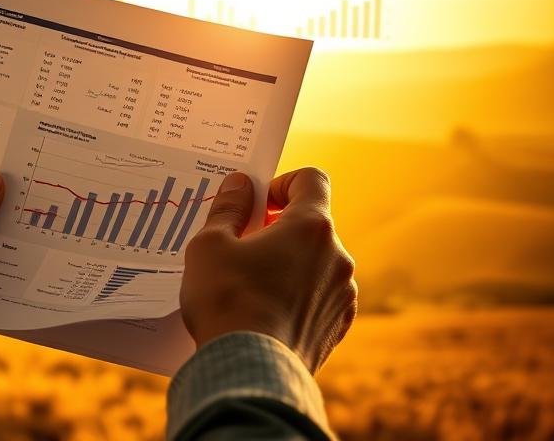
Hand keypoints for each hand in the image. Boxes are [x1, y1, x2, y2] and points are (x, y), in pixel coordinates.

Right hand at [180, 168, 355, 372]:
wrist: (249, 373)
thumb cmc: (227, 302)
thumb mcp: (211, 245)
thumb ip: (228, 207)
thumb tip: (240, 185)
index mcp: (311, 227)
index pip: (311, 179)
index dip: (282, 182)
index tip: (257, 202)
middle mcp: (337, 256)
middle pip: (312, 223)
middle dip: (278, 227)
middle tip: (242, 244)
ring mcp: (342, 294)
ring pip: (316, 261)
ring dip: (289, 262)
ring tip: (250, 283)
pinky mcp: (338, 326)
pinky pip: (319, 295)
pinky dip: (297, 294)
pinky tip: (266, 310)